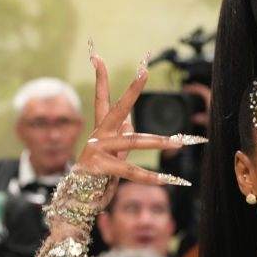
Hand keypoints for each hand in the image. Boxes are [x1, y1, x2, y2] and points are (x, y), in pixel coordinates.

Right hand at [77, 47, 191, 184]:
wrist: (78, 199)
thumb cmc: (97, 176)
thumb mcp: (113, 155)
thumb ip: (122, 139)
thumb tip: (130, 124)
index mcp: (101, 130)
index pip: (101, 99)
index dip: (100, 78)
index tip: (97, 57)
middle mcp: (99, 136)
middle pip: (118, 107)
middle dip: (133, 89)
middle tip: (145, 71)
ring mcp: (98, 150)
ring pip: (133, 142)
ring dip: (158, 142)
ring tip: (178, 142)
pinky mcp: (100, 167)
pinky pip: (131, 172)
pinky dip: (151, 177)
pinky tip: (168, 179)